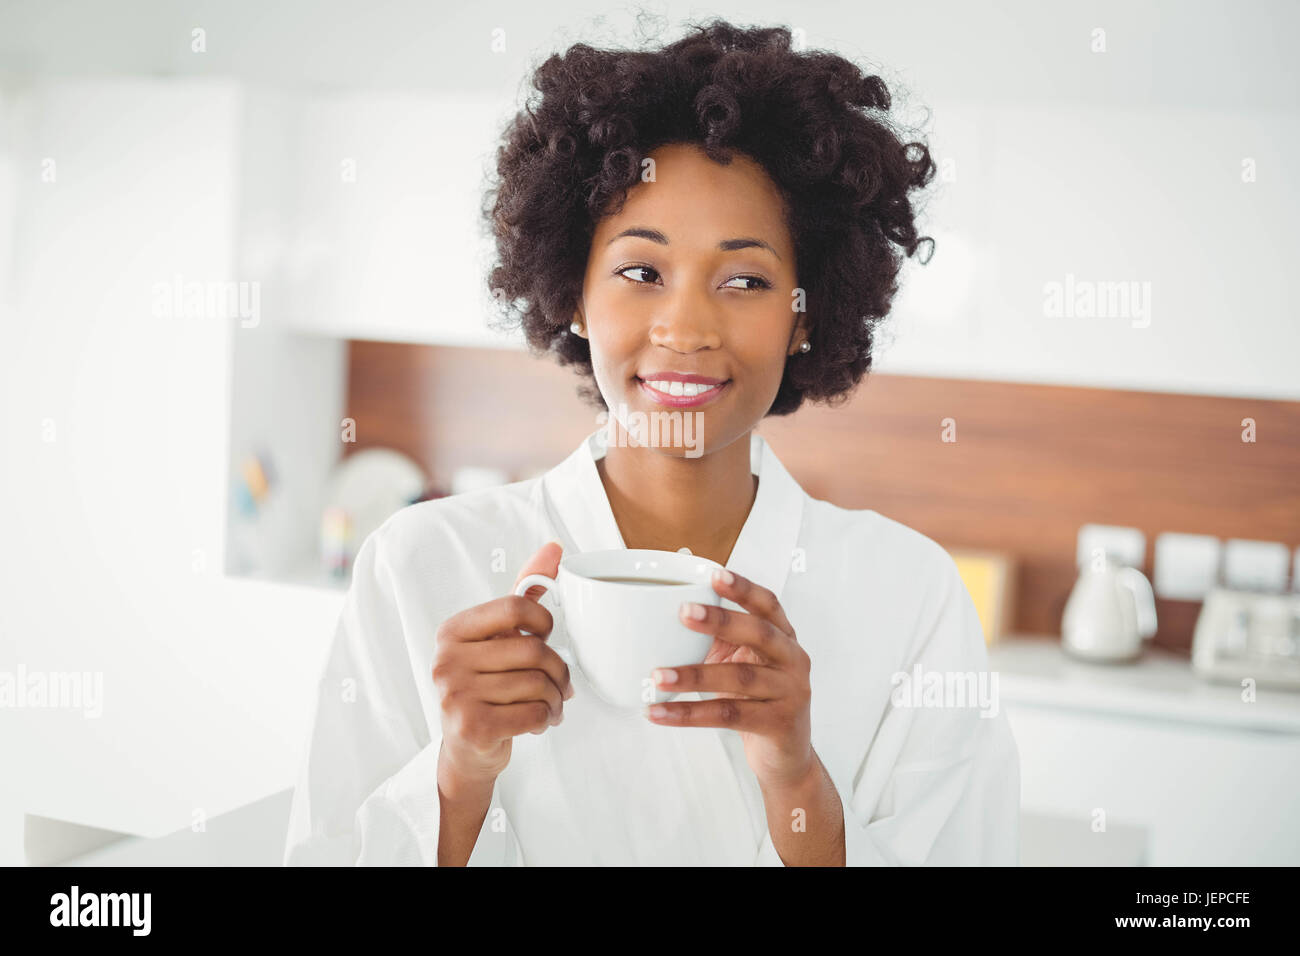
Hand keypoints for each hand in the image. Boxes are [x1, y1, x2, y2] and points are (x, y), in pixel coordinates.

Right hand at [431, 541, 573, 787]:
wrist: (466, 750)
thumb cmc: (487, 686)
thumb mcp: (500, 636)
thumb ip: (525, 591)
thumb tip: (554, 548)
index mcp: (453, 631)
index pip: (516, 607)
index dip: (544, 623)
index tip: (545, 639)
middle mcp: (447, 660)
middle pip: (533, 650)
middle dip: (559, 671)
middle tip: (562, 685)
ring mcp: (455, 694)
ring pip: (538, 684)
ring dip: (556, 699)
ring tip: (551, 705)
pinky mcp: (471, 727)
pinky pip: (534, 713)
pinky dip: (547, 718)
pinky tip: (539, 721)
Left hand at [647, 567, 813, 789]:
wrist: (787, 756)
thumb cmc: (757, 701)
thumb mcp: (743, 663)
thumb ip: (719, 639)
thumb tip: (670, 611)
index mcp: (784, 638)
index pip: (768, 604)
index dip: (743, 588)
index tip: (715, 573)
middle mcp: (793, 660)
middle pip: (759, 634)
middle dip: (720, 621)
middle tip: (683, 612)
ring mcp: (790, 693)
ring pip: (739, 679)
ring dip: (693, 676)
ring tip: (657, 676)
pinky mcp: (779, 724)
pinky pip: (729, 716)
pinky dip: (689, 714)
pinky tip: (660, 713)